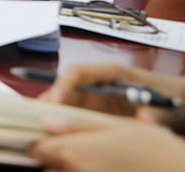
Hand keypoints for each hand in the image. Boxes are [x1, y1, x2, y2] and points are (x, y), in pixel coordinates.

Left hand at [29, 116, 184, 171]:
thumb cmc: (155, 149)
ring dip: (66, 170)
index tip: (44, 139)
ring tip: (86, 161)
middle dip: (52, 160)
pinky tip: (100, 169)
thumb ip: (79, 125)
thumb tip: (47, 123)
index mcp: (76, 152)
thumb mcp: (117, 126)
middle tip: (68, 151)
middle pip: (47, 169)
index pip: (37, 149)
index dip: (39, 143)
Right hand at [37, 63, 184, 130]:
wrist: (181, 101)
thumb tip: (144, 119)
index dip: (64, 84)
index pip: (79, 73)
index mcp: (112, 74)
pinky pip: (75, 115)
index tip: (57, 99)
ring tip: (38, 126)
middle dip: (50, 101)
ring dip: (53, 112)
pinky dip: (64, 122)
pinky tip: (55, 133)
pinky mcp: (99, 111)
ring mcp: (98, 97)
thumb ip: (157, 113)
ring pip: (67, 102)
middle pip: (66, 88)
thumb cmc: (173, 97)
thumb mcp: (167, 106)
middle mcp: (100, 83)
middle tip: (36, 116)